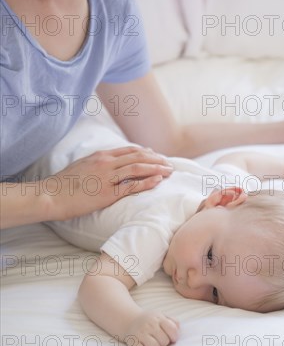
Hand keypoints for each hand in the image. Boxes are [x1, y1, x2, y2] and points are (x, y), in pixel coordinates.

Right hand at [46, 146, 173, 220]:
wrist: (50, 195)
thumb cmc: (63, 184)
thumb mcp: (81, 165)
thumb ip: (97, 163)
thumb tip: (109, 163)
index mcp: (100, 155)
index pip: (130, 150)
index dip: (146, 152)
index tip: (157, 156)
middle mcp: (106, 163)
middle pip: (138, 156)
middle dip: (157, 159)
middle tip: (169, 163)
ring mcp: (107, 177)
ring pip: (138, 168)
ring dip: (157, 168)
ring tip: (169, 171)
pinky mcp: (107, 193)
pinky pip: (131, 186)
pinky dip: (147, 182)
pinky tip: (158, 181)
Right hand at [123, 310, 179, 345]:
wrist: (129, 319)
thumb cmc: (151, 320)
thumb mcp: (162, 316)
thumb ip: (173, 322)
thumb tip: (178, 331)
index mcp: (158, 318)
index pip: (173, 330)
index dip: (174, 337)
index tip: (171, 339)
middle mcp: (149, 324)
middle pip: (164, 341)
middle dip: (164, 343)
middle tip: (159, 340)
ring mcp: (140, 333)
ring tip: (153, 345)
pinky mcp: (132, 342)